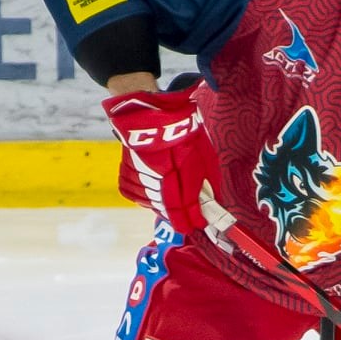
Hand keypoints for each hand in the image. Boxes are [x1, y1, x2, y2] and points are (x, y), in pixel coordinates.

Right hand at [102, 86, 222, 237]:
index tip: (197, 226)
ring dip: (161, 207)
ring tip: (169, 203)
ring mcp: (140, 173)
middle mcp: (159, 174)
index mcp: (181, 170)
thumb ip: (209, 182)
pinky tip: (152, 191)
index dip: (191, 221)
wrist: (157, 113)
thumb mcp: (205, 157)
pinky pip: (134, 193)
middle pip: (167, 209)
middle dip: (178, 217)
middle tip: (186, 219)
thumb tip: (214, 203)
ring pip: (150, 203)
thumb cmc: (185, 134)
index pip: (185, 207)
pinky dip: (144, 196)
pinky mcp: (126, 170)